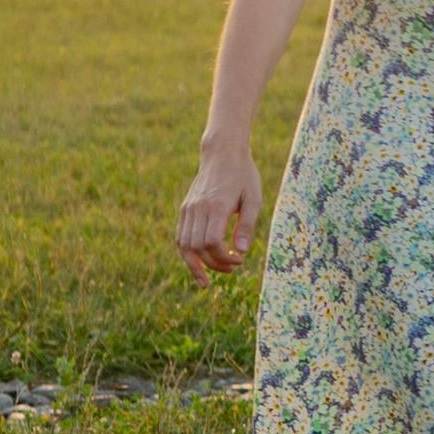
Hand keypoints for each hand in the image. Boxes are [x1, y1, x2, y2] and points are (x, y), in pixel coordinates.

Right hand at [175, 142, 261, 280]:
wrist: (222, 154)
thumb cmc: (243, 176)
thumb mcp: (253, 198)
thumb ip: (247, 224)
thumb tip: (243, 251)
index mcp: (217, 206)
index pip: (212, 242)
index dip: (224, 258)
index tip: (239, 260)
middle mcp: (198, 208)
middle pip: (198, 247)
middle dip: (214, 264)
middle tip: (232, 269)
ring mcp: (188, 208)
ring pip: (184, 245)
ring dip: (195, 265)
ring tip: (208, 279)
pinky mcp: (184, 209)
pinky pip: (180, 237)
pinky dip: (186, 254)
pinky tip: (197, 264)